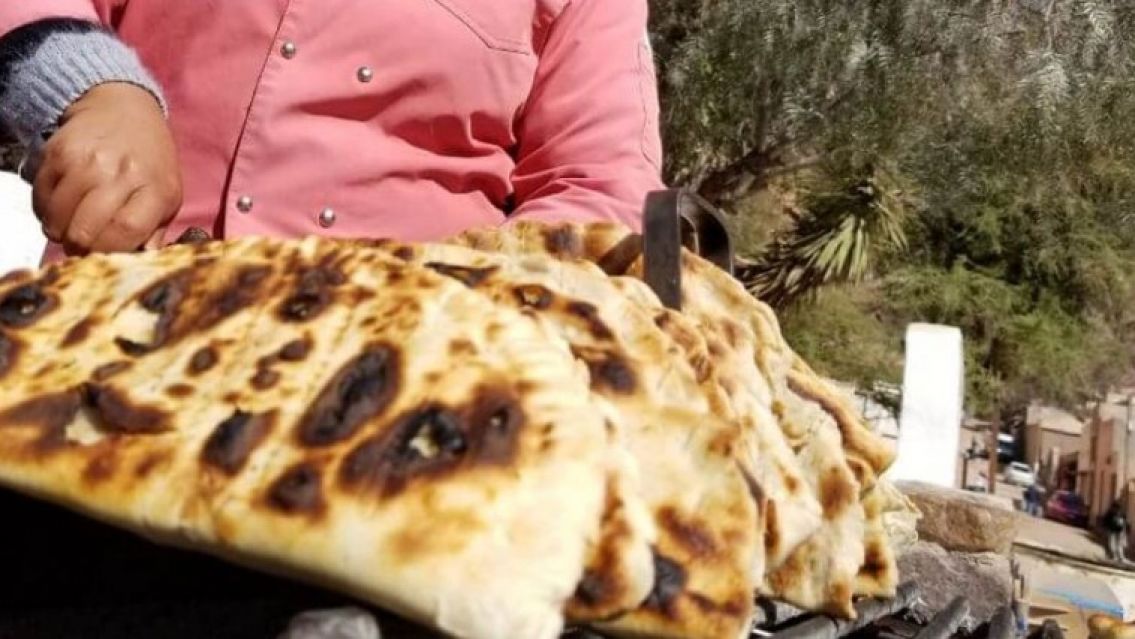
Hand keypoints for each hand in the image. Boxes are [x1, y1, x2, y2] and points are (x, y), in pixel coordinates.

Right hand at [32, 82, 181, 254]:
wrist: (124, 109)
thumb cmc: (151, 160)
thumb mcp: (168, 194)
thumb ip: (155, 230)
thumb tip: (141, 261)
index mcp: (154, 188)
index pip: (126, 231)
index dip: (108, 252)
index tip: (103, 257)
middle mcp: (119, 173)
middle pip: (86, 229)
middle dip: (81, 247)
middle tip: (82, 246)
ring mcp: (86, 161)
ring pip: (58, 216)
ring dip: (60, 231)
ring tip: (70, 227)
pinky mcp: (57, 152)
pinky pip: (41, 196)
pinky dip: (46, 211)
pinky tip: (60, 209)